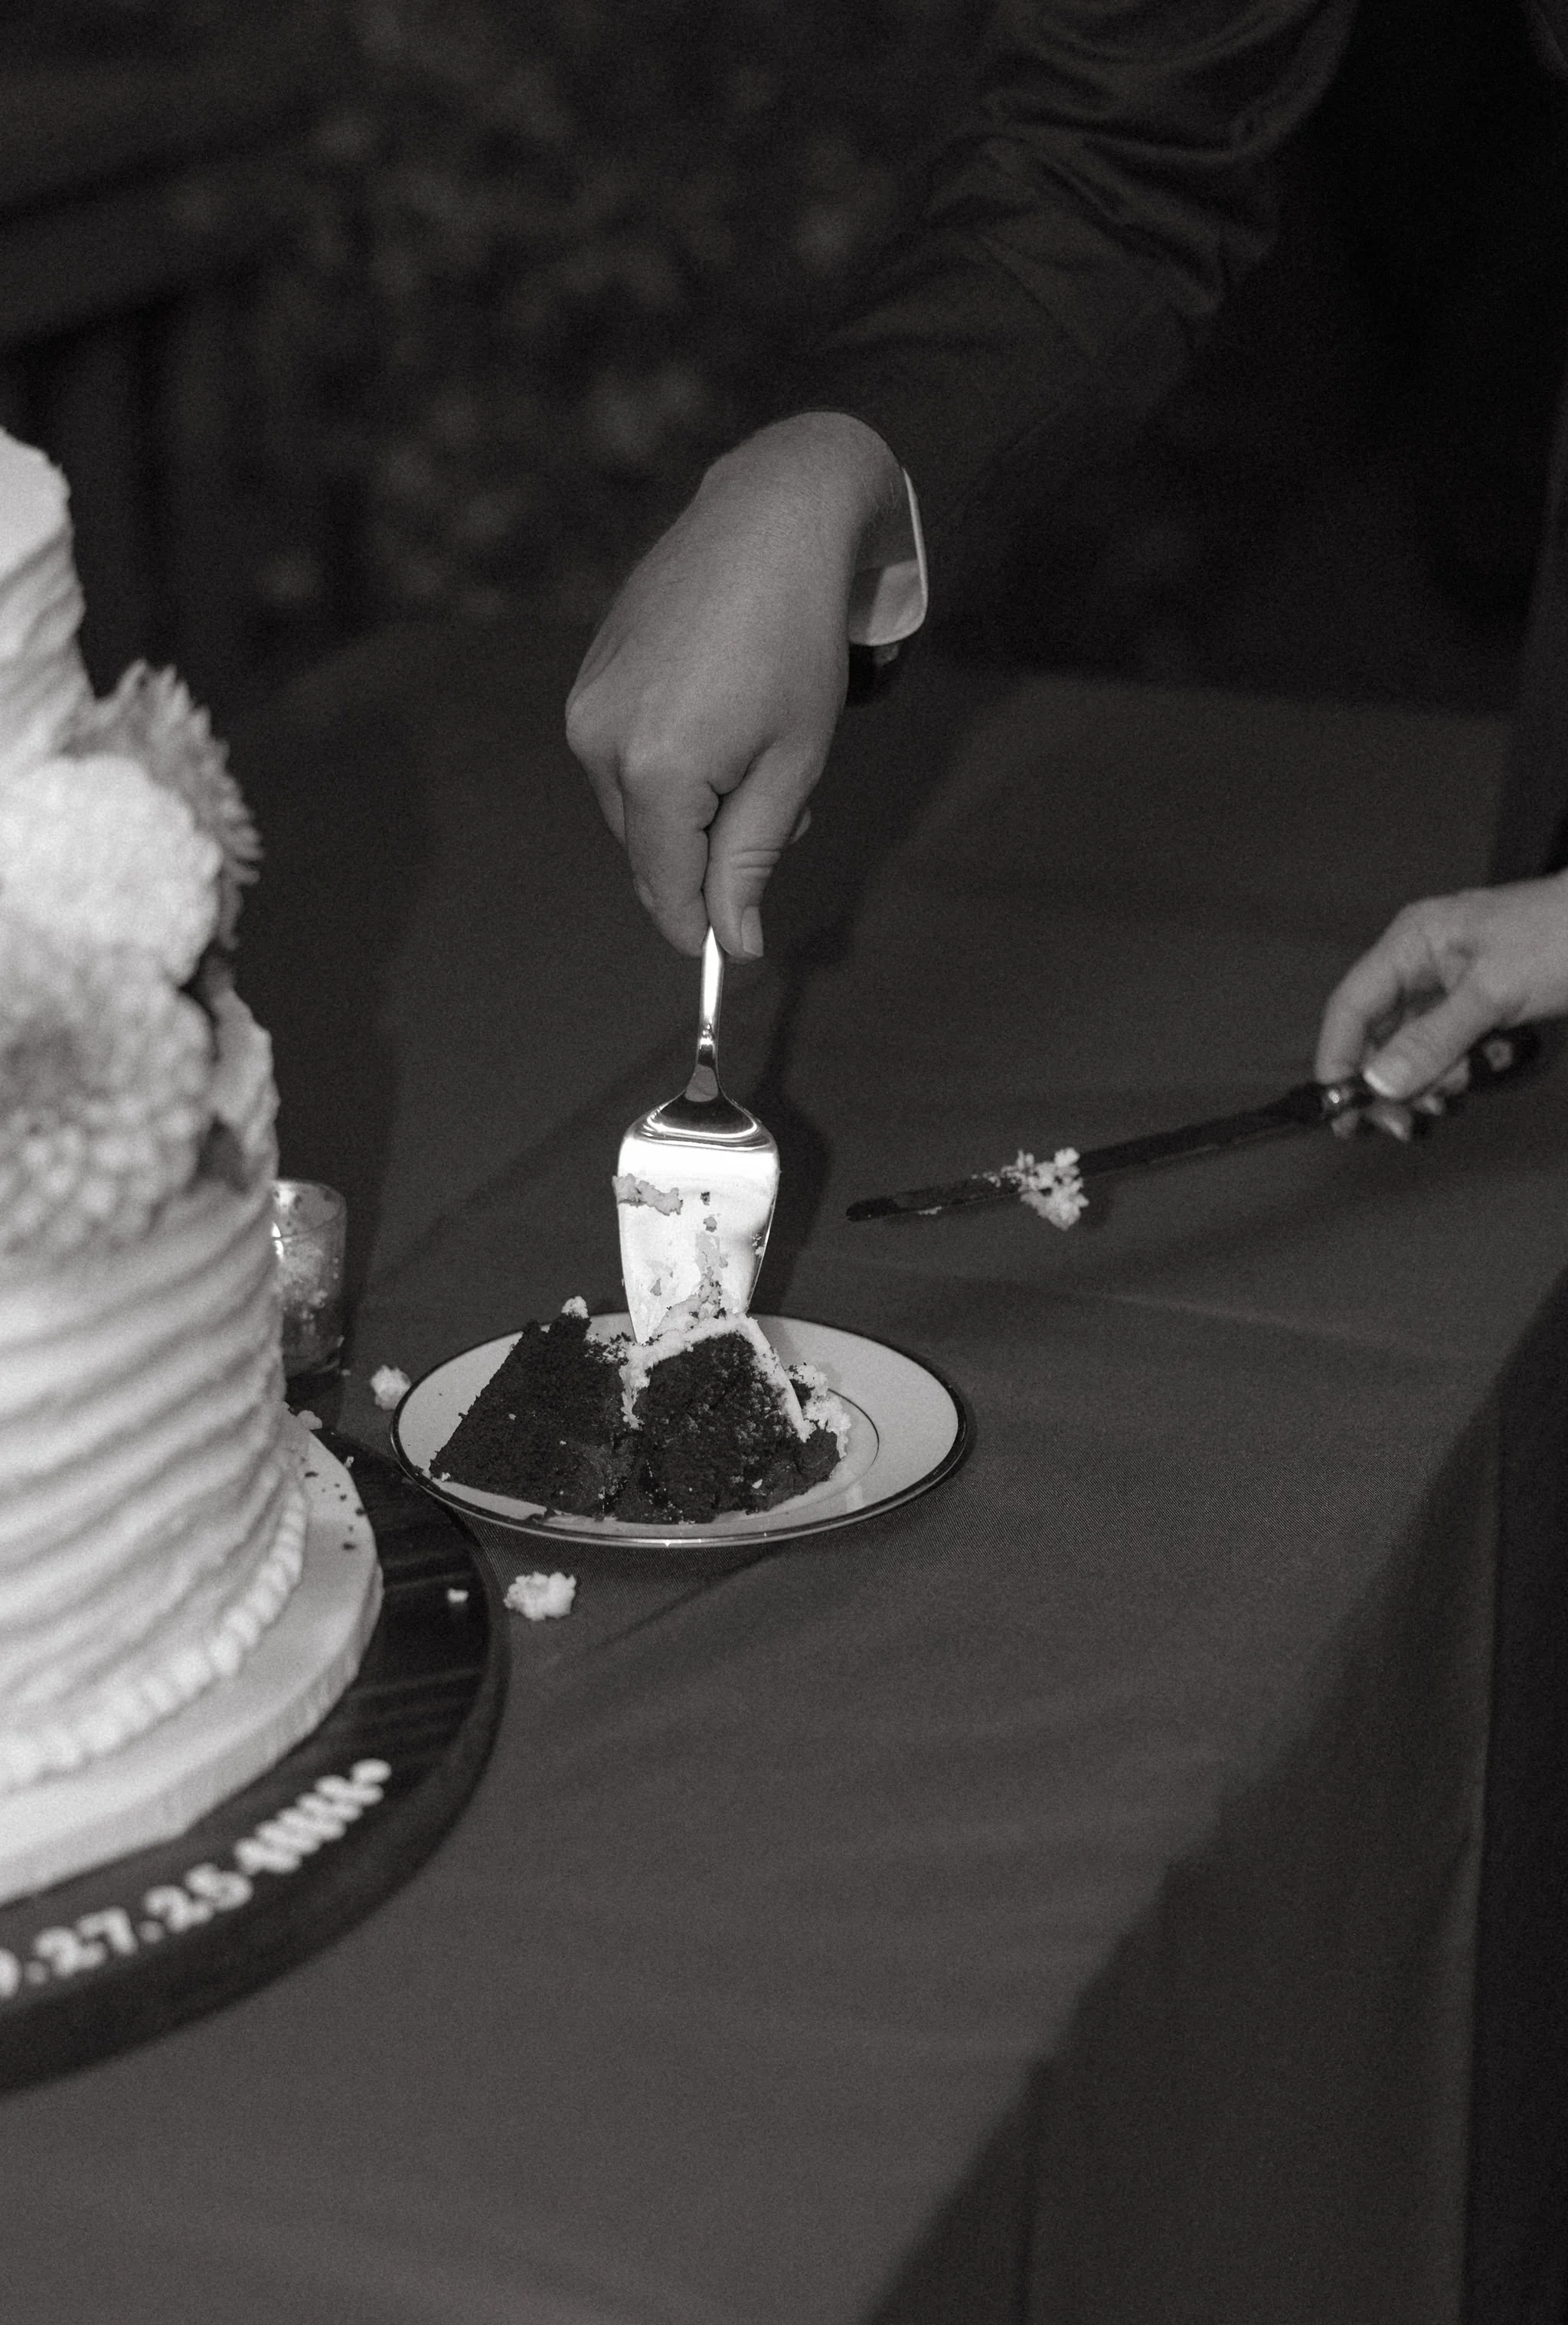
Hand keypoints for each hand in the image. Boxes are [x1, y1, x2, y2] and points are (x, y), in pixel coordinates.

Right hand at [565, 413, 907, 956]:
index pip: (665, 886)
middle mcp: (600, 742)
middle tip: (781, 807)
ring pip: (633, 806)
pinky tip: (721, 712)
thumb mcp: (794, 765)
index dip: (699, 927)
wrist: (768, 523)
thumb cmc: (798, 644)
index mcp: (657, 770)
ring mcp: (585, 706)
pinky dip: (669, 763)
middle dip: (707, 853)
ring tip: (754, 747)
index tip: (733, 949)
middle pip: (646, 850)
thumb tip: (730, 943)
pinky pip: (621, 757)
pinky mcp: (586, 678)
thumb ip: (752, 858)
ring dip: (690, 808)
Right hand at [1314, 874, 1567, 1131]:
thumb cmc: (1559, 940)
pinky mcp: (1481, 1005)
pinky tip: (1493, 1062)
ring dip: (1433, 1078)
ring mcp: (1452, 986)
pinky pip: (1452, 1047)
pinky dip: (1464, 1066)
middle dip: (1389, 1082)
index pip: (1350, 1007)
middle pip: (1378, 1034)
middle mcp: (1421, 964)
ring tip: (1464, 1086)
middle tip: (1405, 1126)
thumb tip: (1377, 1085)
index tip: (1341, 1113)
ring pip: (1415, 1048)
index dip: (1338, 1060)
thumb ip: (1433, 1040)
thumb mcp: (1494, 993)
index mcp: (1411, 944)